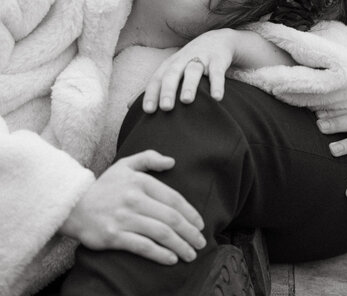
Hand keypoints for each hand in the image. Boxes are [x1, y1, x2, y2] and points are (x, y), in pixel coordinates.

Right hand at [60, 150, 205, 264]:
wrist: (74, 206)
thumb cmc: (104, 186)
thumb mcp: (125, 165)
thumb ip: (149, 158)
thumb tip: (172, 162)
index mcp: (140, 181)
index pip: (173, 198)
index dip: (190, 213)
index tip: (200, 224)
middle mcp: (134, 198)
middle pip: (170, 217)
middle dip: (190, 232)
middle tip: (201, 242)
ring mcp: (124, 218)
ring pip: (160, 233)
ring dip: (180, 245)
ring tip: (191, 254)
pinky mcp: (114, 236)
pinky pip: (143, 246)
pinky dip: (160, 254)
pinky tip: (171, 259)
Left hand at [143, 29, 236, 112]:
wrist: (218, 40)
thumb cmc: (190, 60)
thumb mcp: (171, 70)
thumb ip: (153, 88)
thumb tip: (128, 106)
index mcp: (170, 65)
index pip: (156, 79)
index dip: (151, 94)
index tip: (147, 111)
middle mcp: (183, 60)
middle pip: (172, 74)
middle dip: (168, 89)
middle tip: (166, 107)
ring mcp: (201, 58)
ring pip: (193, 71)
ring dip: (189, 85)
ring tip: (186, 100)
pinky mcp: (218, 60)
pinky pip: (217, 72)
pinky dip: (217, 84)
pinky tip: (216, 98)